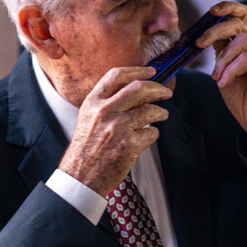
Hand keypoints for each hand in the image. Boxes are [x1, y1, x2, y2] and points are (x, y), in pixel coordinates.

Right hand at [58, 66, 172, 196]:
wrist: (81, 175)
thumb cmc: (87, 147)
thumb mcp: (89, 118)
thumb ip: (108, 102)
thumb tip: (138, 90)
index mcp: (93, 102)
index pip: (118, 75)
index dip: (138, 70)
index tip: (151, 71)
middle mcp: (105, 111)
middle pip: (139, 88)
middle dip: (157, 88)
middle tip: (166, 92)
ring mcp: (118, 127)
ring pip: (150, 111)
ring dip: (160, 112)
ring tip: (162, 115)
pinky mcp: (129, 144)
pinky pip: (151, 133)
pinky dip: (153, 134)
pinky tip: (148, 136)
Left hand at [201, 1, 246, 146]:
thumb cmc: (243, 98)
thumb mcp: (224, 71)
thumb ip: (219, 52)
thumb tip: (203, 36)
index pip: (241, 15)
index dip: (227, 7)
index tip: (210, 11)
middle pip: (239, 23)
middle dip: (215, 30)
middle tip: (199, 44)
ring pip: (242, 41)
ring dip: (223, 59)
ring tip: (217, 77)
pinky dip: (231, 70)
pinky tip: (224, 82)